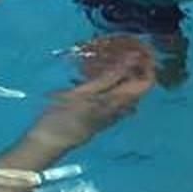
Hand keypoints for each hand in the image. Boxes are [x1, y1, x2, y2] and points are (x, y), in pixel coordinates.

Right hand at [21, 34, 158, 155]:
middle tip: (116, 49)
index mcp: (117, 103)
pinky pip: (111, 95)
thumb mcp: (83, 93)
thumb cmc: (62, 116)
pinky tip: (90, 73)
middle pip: (136, 85)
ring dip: (117, 72)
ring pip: (122, 89)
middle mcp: (117, 110)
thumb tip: (132, 60)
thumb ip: (108, 78)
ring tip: (103, 57)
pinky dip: (107, 81)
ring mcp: (108, 115)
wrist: (46, 143)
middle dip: (130, 65)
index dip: (145, 65)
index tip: (135, 49)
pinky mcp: (97, 116)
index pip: (146, 83)